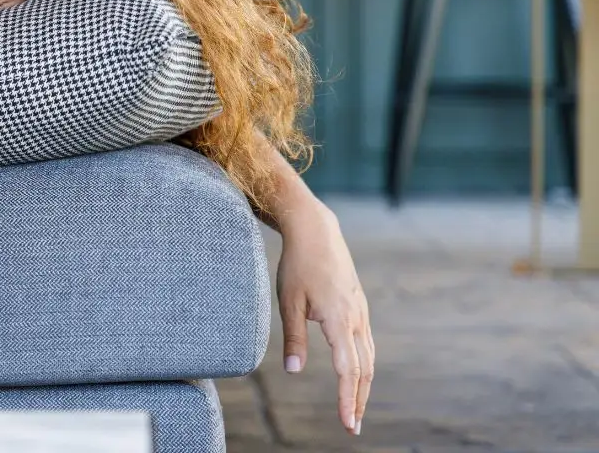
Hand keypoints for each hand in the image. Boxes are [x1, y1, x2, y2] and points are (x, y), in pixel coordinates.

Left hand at [276, 202, 374, 435]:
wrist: (316, 231)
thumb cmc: (297, 265)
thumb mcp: (288, 301)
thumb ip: (294, 338)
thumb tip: (295, 372)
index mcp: (339, 319)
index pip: (348, 370)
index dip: (347, 399)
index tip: (347, 423)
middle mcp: (356, 318)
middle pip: (364, 369)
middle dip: (358, 399)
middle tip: (352, 426)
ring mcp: (360, 311)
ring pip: (368, 357)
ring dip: (362, 385)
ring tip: (354, 407)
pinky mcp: (358, 306)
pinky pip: (366, 342)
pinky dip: (363, 364)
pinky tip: (355, 374)